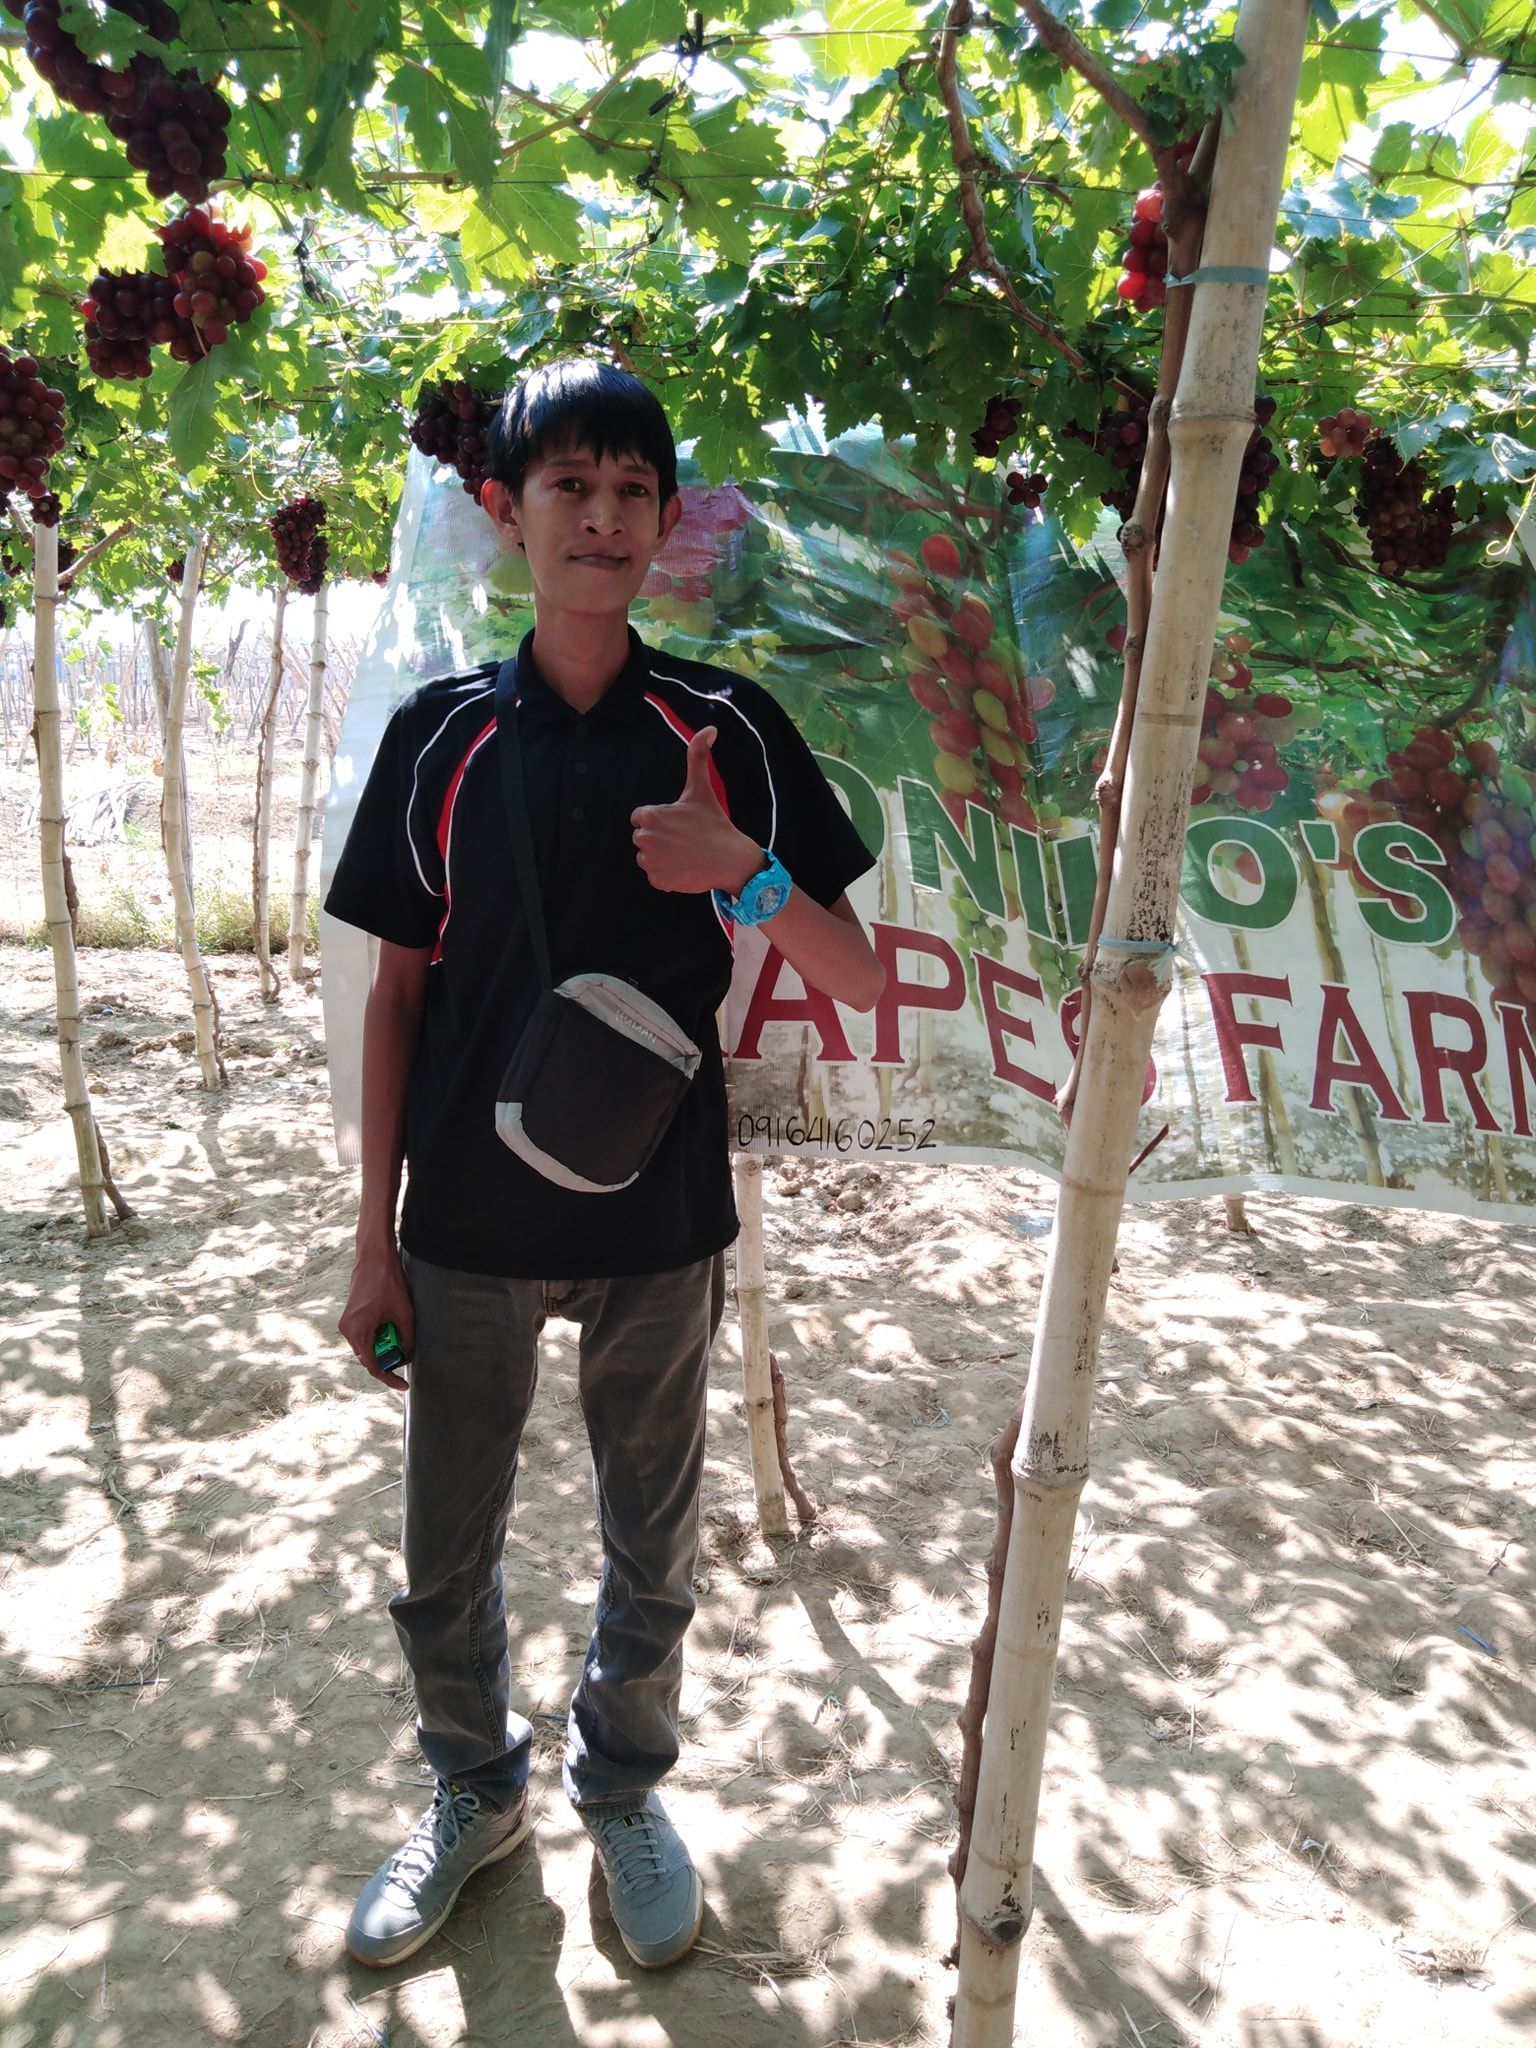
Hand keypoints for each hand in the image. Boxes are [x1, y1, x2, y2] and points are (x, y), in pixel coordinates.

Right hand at [339, 1241, 413, 1392]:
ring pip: (366, 1347)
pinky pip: (364, 1336)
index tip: (404, 1386)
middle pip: (368, 1358)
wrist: (374, 1257)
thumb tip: (407, 1356)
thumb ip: (406, 1338)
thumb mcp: (404, 1314)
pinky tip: (392, 1329)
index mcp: (358, 1331)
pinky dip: (378, 1338)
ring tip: (401, 1338)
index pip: (373, 1366)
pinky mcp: (350, 1316)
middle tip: (407, 1355)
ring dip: (383, 1348)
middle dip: (388, 1361)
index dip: (389, 1379)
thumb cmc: (388, 1282)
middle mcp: (347, 1329)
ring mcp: (347, 1323)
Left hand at [631, 727, 759, 895]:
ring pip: (647, 858)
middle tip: (684, 839)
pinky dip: (667, 875)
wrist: (731, 859)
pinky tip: (684, 867)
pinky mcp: (658, 881)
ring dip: (662, 857)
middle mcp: (645, 839)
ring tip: (684, 853)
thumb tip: (710, 729)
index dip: (660, 820)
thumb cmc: (715, 823)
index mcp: (651, 815)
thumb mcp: (702, 788)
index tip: (679, 823)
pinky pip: (655, 877)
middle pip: (642, 838)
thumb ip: (698, 756)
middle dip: (659, 839)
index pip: (641, 818)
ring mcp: (651, 862)